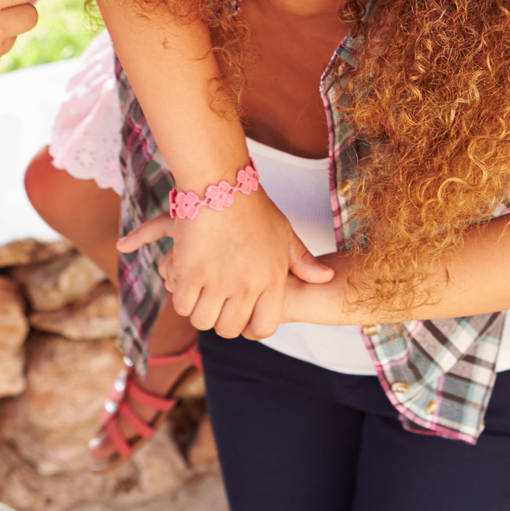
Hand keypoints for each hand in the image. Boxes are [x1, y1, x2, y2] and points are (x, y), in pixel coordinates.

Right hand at [119, 187, 334, 339]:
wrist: (220, 182)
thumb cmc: (253, 207)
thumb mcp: (284, 232)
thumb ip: (303, 260)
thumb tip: (327, 277)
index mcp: (272, 278)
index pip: (263, 327)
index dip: (251, 328)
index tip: (241, 316)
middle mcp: (247, 284)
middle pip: (229, 329)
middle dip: (222, 320)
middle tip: (217, 303)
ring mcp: (218, 280)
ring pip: (203, 320)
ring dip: (200, 310)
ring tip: (202, 293)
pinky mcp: (189, 272)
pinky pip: (183, 305)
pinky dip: (183, 298)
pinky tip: (187, 283)